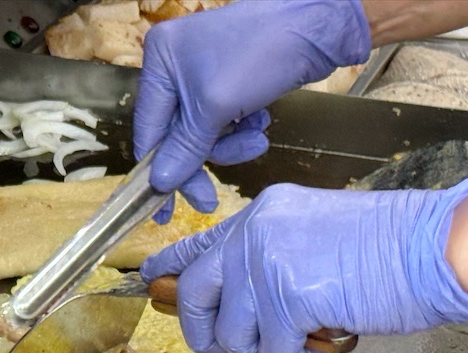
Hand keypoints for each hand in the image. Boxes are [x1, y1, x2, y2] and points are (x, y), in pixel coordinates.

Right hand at [134, 0, 370, 218]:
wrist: (319, 27)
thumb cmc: (261, 54)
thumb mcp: (215, 107)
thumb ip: (185, 149)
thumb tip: (159, 183)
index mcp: (160, 60)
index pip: (148, 128)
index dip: (155, 171)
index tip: (161, 210)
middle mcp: (176, 66)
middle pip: (177, 135)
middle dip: (202, 160)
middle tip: (209, 201)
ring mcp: (205, 74)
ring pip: (205, 133)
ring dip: (230, 144)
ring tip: (257, 137)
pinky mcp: (232, 82)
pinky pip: (225, 122)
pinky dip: (243, 128)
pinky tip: (261, 119)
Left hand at [140, 173, 467, 352]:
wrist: (435, 246)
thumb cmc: (390, 248)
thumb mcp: (314, 236)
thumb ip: (271, 259)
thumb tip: (240, 302)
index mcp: (260, 215)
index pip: (197, 244)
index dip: (168, 270)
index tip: (151, 285)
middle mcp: (254, 234)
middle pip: (194, 295)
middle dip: (206, 334)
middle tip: (237, 349)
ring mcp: (267, 264)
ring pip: (232, 335)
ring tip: (299, 343)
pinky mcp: (287, 297)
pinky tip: (320, 346)